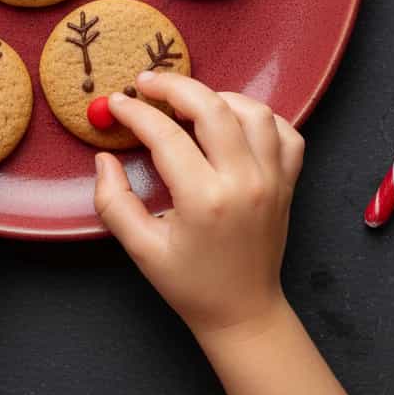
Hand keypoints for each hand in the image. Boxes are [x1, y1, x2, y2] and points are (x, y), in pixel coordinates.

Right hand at [93, 73, 304, 344]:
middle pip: (212, 108)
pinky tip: (232, 120)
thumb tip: (104, 158)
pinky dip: (259, 117)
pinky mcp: (289, 182)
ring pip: (254, 111)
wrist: (243, 312)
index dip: (136, 112)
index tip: (117, 102)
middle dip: (174, 86)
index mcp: (205, 199)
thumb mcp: (140, 249)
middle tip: (146, 82)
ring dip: (218, 96)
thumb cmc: (190, 283)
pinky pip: (285, 131)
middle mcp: (244, 182)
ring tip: (189, 100)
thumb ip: (113, 201)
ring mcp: (273, 179)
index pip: (166, 136)